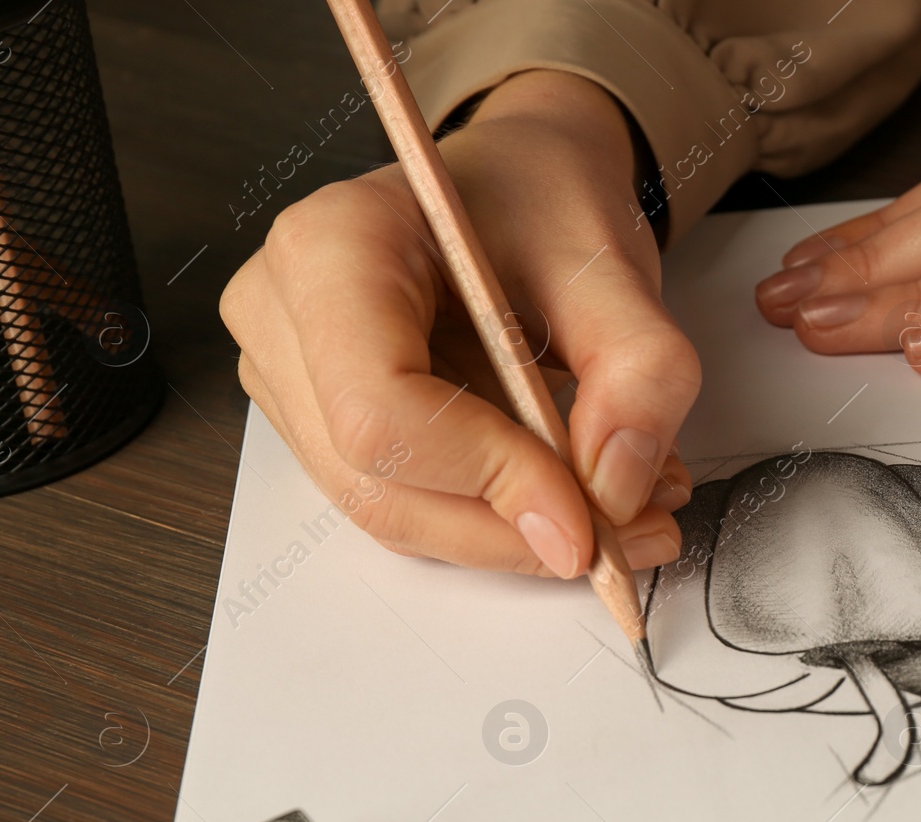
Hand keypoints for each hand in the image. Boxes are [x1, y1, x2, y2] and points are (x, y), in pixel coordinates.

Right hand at [222, 70, 698, 575]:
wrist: (521, 185)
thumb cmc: (543, 198)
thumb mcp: (614, 263)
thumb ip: (638, 372)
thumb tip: (618, 493)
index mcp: (330, 247)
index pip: (381, 411)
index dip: (486, 479)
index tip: (587, 516)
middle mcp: (282, 314)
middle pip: (379, 482)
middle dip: (510, 529)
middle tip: (630, 535)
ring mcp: (289, 376)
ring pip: (393, 513)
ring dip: (510, 537)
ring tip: (619, 514)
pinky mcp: (320, 423)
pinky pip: (406, 506)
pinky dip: (494, 522)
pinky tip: (567, 496)